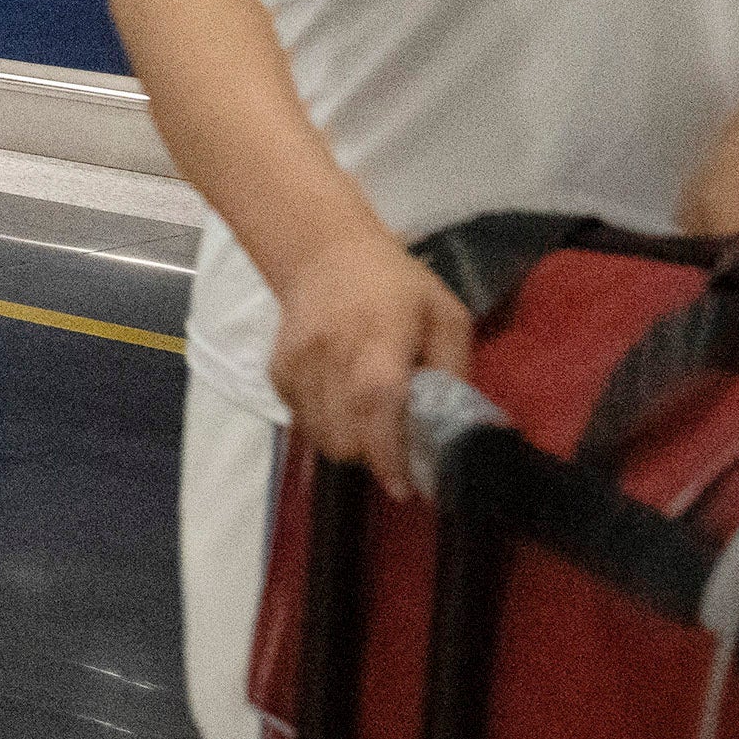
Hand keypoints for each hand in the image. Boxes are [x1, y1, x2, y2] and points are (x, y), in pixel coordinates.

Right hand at [264, 231, 482, 478]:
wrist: (325, 252)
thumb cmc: (396, 285)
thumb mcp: (445, 316)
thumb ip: (454, 370)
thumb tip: (461, 426)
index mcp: (379, 341)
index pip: (376, 406)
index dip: (388, 454)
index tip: (403, 486)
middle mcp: (332, 355)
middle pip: (343, 436)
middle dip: (370, 455)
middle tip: (391, 446)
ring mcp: (298, 363)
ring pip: (318, 436)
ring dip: (346, 443)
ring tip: (366, 424)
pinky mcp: (278, 369)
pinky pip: (298, 419)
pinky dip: (321, 424)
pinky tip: (339, 403)